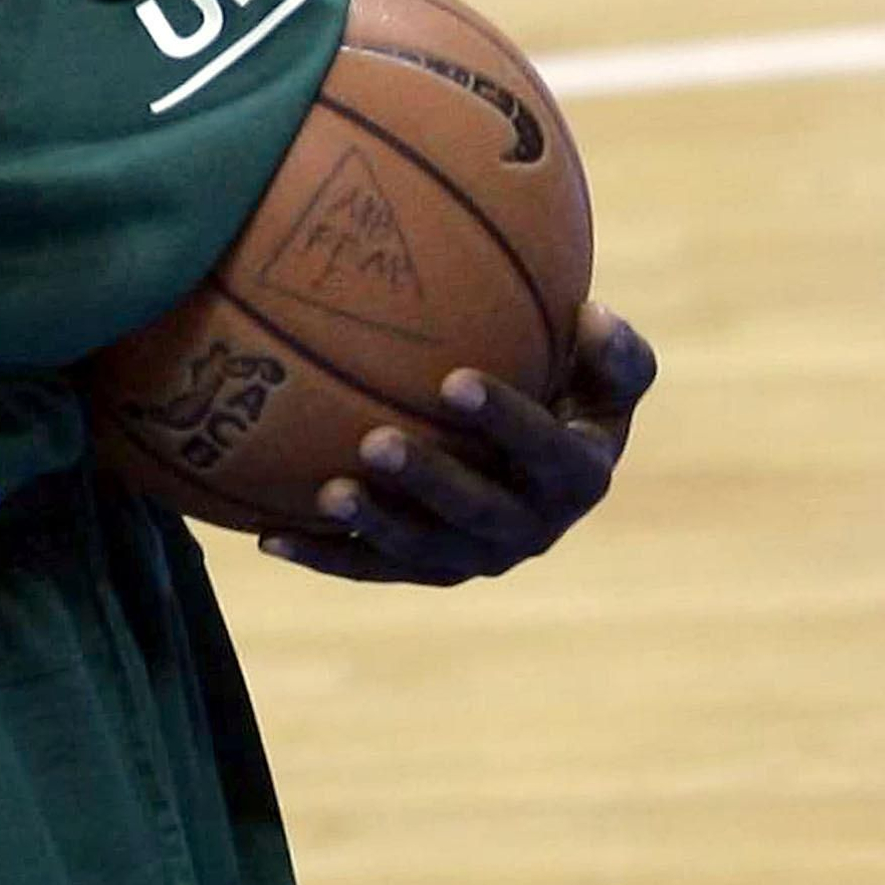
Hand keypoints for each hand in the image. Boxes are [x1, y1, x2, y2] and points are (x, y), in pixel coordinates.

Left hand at [259, 300, 656, 584]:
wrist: (544, 445)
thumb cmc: (574, 382)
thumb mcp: (612, 368)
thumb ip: (616, 348)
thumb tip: (592, 315)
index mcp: (581, 475)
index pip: (548, 450)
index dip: (505, 420)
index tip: (454, 381)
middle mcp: (533, 527)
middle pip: (480, 513)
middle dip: (428, 481)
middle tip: (374, 441)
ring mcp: (478, 556)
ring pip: (424, 551)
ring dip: (375, 525)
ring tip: (327, 492)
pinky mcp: (429, 569)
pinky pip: (373, 568)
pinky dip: (324, 555)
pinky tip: (269, 537)